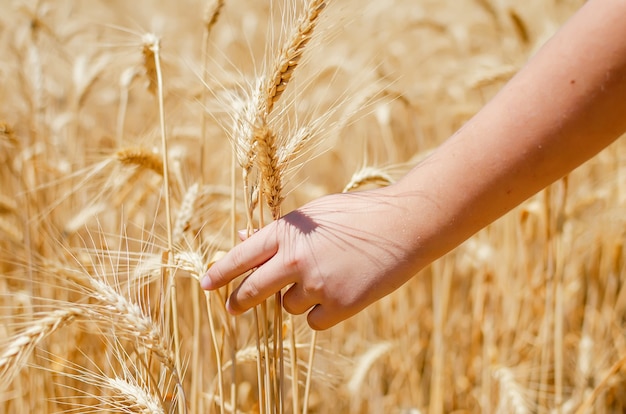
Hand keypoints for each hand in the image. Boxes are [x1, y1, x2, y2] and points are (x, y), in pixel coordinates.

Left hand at [201, 188, 420, 329]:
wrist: (405, 225)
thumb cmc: (358, 214)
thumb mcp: (314, 214)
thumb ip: (281, 232)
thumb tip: (246, 240)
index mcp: (286, 232)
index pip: (241, 257)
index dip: (221, 272)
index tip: (205, 284)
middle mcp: (295, 260)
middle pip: (252, 290)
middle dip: (239, 301)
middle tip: (232, 308)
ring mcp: (317, 285)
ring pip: (288, 307)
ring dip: (297, 299)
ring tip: (327, 277)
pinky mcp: (339, 306)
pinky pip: (315, 321)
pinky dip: (323, 312)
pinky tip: (342, 291)